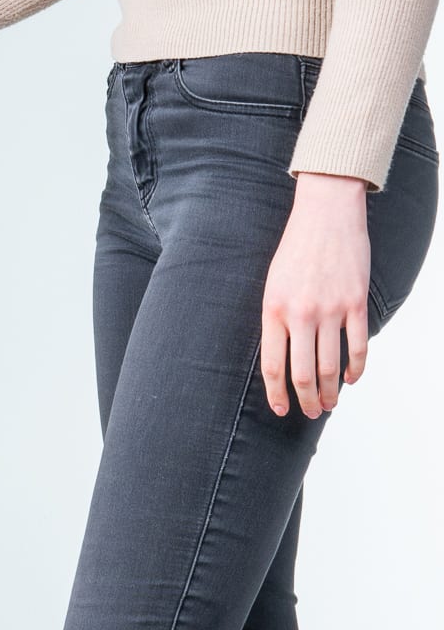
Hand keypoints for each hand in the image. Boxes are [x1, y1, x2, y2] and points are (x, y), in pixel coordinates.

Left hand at [260, 171, 371, 418]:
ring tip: (329, 404)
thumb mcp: (271, 286)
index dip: (277, 394)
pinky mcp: (356, 302)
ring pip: (331, 365)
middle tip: (310, 413)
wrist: (325, 216)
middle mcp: (300, 315)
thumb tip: (281, 354)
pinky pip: (358, 344)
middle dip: (306, 399)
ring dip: (331, 390)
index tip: (281, 410)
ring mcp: (330, 310)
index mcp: (273, 312)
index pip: (272, 366)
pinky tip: (351, 378)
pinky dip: (356, 367)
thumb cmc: (294, 251)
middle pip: (303, 373)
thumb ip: (275, 320)